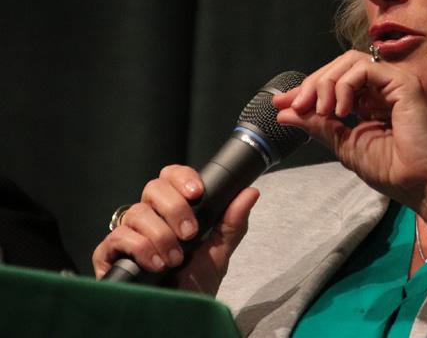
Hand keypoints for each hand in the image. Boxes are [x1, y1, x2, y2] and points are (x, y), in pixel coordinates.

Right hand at [92, 164, 258, 293]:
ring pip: (137, 212)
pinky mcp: (110, 254)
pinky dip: (141, 248)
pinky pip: (118, 237)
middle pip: (153, 188)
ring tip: (175, 259)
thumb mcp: (219, 251)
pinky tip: (156, 264)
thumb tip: (250, 192)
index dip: (182, 177)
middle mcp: (149, 216)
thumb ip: (233, 222)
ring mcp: (128, 233)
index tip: (198, 192)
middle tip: (191, 233)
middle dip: (175, 208)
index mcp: (173, 209)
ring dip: (161, 235)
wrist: (179, 315)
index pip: (171, 177)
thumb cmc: (195, 282)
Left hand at [274, 50, 426, 225]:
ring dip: (327, 82)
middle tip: (297, 105)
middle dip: (312, 83)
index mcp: (370, 100)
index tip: (281, 103)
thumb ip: (318, 125)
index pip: (334, 81)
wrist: (419, 183)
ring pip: (351, 61)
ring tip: (322, 110)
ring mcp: (394, 82)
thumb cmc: (392, 169)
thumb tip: (285, 113)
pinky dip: (345, 84)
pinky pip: (366, 68)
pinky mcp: (403, 82)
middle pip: (340, 66)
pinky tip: (341, 109)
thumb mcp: (344, 144)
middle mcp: (382, 87)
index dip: (306, 88)